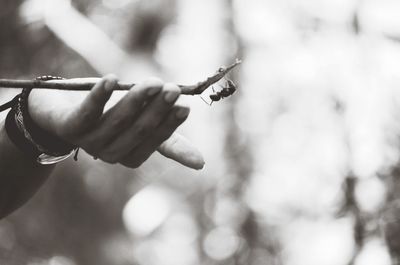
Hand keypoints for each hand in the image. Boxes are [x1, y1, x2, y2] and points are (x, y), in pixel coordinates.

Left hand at [27, 75, 204, 168]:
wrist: (61, 108)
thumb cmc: (109, 113)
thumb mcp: (141, 124)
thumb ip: (166, 138)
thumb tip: (201, 164)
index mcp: (130, 155)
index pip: (154, 142)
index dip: (169, 125)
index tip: (185, 107)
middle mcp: (110, 153)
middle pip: (137, 131)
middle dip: (156, 110)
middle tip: (172, 89)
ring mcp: (89, 141)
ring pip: (118, 121)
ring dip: (137, 100)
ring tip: (153, 82)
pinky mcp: (69, 127)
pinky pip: (88, 112)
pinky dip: (101, 95)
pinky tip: (113, 79)